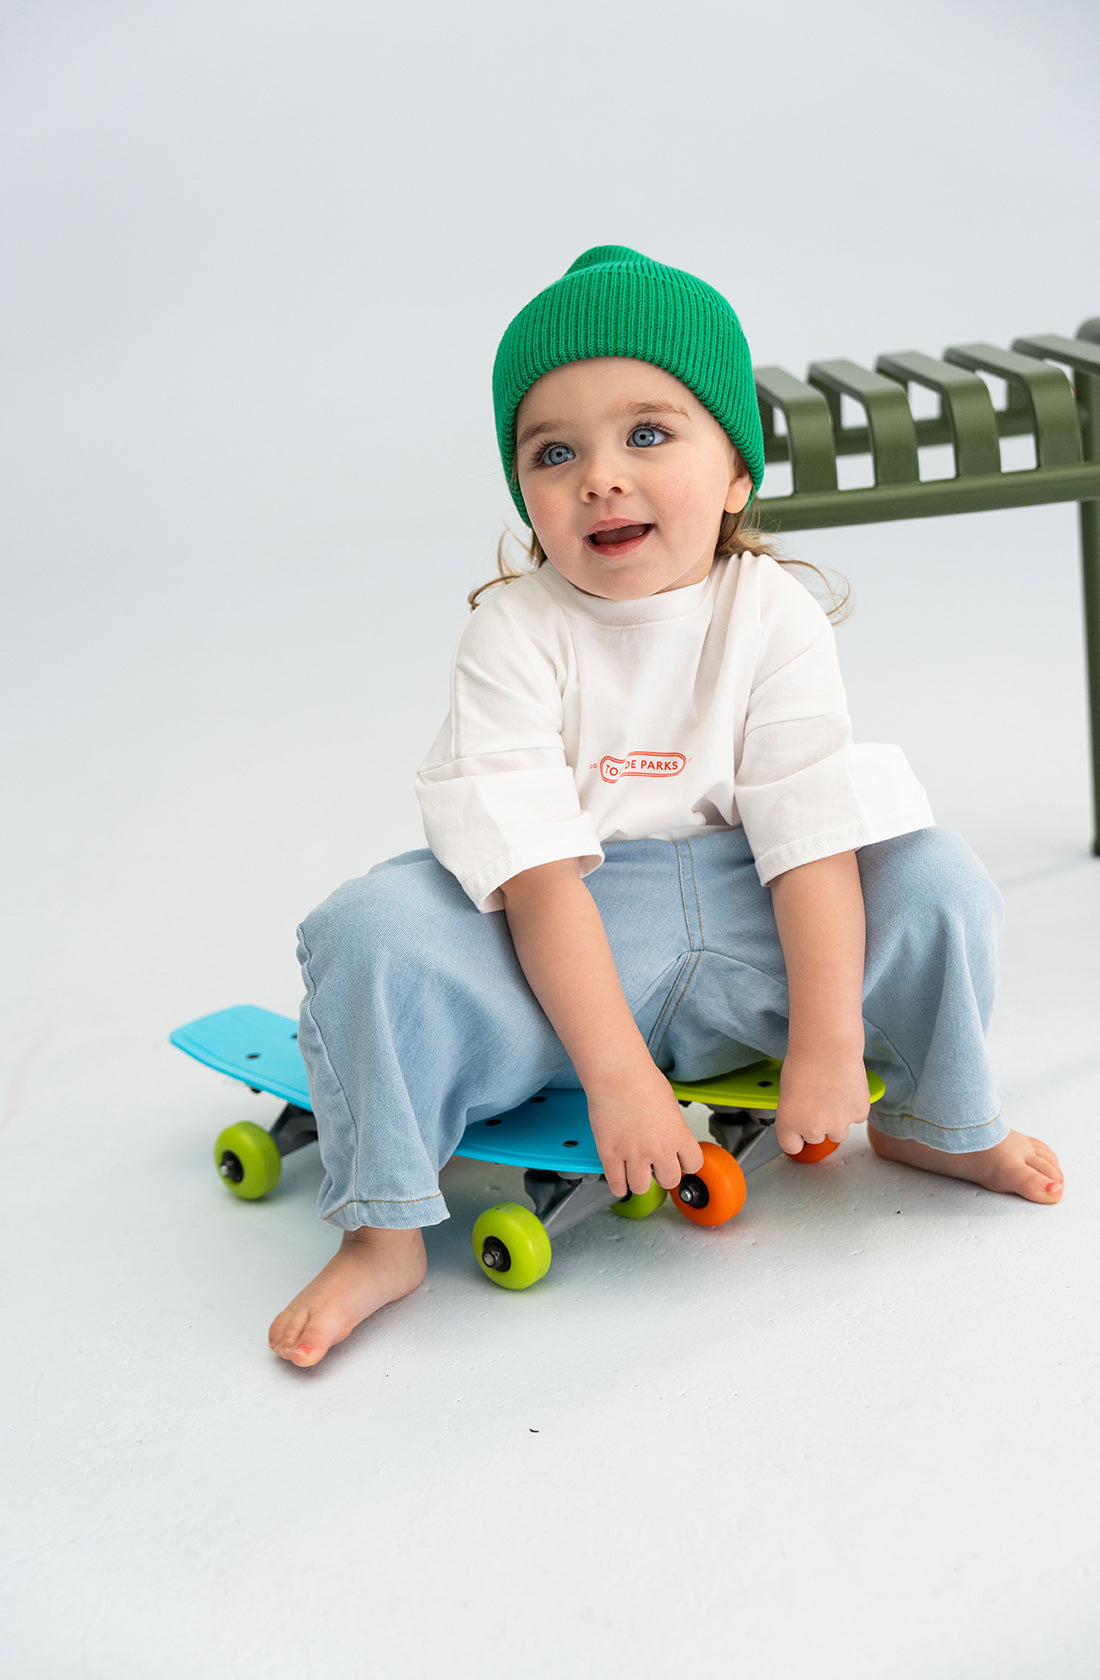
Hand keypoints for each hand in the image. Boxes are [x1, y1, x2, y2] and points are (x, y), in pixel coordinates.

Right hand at [586, 1064, 704, 1197]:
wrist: (617, 1074)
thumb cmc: (641, 1079)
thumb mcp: (670, 1102)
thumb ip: (672, 1125)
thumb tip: (668, 1133)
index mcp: (678, 1135)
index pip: (693, 1164)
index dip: (685, 1164)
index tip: (678, 1162)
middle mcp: (659, 1149)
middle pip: (669, 1180)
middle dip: (662, 1175)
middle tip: (654, 1166)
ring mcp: (634, 1154)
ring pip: (641, 1188)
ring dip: (639, 1182)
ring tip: (634, 1172)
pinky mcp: (611, 1154)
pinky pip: (617, 1184)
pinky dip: (618, 1186)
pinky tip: (619, 1179)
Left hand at [775, 1050, 869, 1156]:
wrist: (828, 1047)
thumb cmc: (805, 1060)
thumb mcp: (788, 1089)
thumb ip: (796, 1109)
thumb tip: (804, 1112)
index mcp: (788, 1124)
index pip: (792, 1146)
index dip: (797, 1137)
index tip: (800, 1132)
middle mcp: (812, 1130)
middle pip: (817, 1138)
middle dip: (819, 1124)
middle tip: (820, 1100)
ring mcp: (837, 1125)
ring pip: (839, 1133)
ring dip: (838, 1119)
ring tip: (834, 1094)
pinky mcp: (858, 1115)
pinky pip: (857, 1117)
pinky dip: (854, 1106)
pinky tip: (847, 1088)